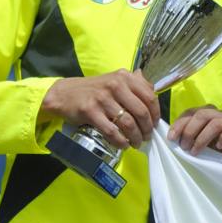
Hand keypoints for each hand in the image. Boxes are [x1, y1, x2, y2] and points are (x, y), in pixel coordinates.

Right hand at [41, 70, 158, 149]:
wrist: (65, 94)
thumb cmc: (94, 90)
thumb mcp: (115, 80)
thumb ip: (135, 83)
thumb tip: (154, 90)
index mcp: (124, 77)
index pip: (149, 97)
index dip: (156, 114)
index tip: (155, 125)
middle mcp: (115, 85)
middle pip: (141, 112)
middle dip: (147, 129)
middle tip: (147, 137)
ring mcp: (102, 98)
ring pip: (128, 123)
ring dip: (135, 137)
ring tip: (136, 143)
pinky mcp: (91, 111)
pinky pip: (111, 131)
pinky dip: (120, 141)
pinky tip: (123, 145)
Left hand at [169, 104, 221, 158]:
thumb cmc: (210, 157)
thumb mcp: (193, 146)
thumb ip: (184, 138)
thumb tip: (170, 137)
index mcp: (204, 116)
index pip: (190, 112)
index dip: (179, 123)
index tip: (171, 138)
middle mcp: (217, 116)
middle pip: (201, 114)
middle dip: (189, 131)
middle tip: (184, 147)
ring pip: (215, 122)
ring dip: (202, 138)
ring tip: (196, 152)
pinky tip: (219, 147)